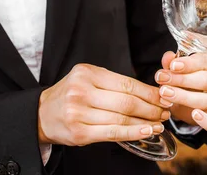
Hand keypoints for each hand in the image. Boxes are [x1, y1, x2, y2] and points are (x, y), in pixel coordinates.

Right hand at [38, 64, 172, 145]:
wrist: (42, 113)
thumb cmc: (70, 95)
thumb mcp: (87, 79)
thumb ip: (112, 83)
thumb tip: (149, 92)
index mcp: (86, 73)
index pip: (126, 83)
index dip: (149, 92)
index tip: (163, 97)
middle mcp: (81, 91)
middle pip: (126, 102)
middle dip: (151, 108)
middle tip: (164, 111)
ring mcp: (79, 113)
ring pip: (121, 119)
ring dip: (145, 122)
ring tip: (158, 123)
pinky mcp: (79, 132)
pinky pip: (112, 133)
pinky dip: (132, 133)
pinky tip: (145, 131)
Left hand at [155, 51, 206, 133]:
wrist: (190, 97)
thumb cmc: (189, 75)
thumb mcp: (180, 65)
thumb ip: (173, 61)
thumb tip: (168, 58)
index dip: (189, 64)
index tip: (172, 66)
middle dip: (182, 80)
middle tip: (162, 79)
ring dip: (184, 97)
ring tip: (165, 93)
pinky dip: (206, 121)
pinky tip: (194, 115)